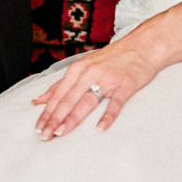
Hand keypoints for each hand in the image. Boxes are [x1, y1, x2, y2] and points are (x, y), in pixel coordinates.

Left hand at [32, 36, 160, 137]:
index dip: (47, 112)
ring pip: (86, 102)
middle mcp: (89, 73)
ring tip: (61, 132)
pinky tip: (100, 128)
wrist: (142, 46)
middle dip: (55, 119)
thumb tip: (40, 100)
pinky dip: (107, 116)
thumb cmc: (112, 58)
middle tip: (45, 135)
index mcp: (78, 68)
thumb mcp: (84, 65)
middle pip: (68, 99)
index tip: (39, 128)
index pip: (58, 94)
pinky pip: (114, 104)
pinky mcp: (124, 86)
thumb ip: (63, 83)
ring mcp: (107, 79)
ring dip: (72, 118)